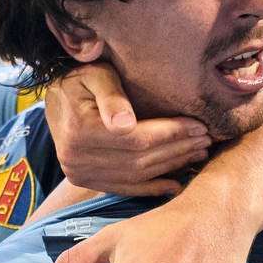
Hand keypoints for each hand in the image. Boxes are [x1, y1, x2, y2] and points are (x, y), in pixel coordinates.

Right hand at [44, 64, 208, 196]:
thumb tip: (124, 123)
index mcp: (81, 130)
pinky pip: (123, 188)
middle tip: (206, 141)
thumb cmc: (81, 79)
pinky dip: (151, 188)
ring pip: (136, 175)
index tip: (200, 126)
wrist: (55, 99)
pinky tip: (175, 183)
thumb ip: (110, 94)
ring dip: (170, 167)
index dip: (172, 133)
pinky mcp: (84, 181)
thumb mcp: (94, 74)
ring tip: (197, 154)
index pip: (138, 138)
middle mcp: (77, 157)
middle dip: (177, 150)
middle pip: (140, 159)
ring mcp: (79, 173)